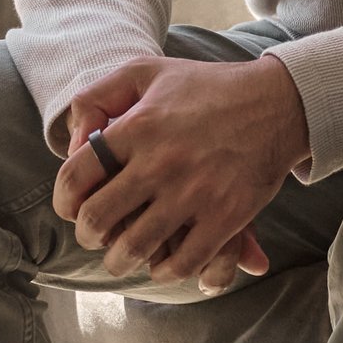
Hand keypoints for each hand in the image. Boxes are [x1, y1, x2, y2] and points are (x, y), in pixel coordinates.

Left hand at [53, 54, 308, 289]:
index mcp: (137, 126)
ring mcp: (194, 193)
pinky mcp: (225, 216)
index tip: (72, 209)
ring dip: (119, 261)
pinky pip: (182, 261)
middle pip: (99, 218)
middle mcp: (161, 162)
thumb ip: (98, 96)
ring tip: (121, 258)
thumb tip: (74, 141)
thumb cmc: (206, 87)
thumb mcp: (146, 71)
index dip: (65, 200)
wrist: (277, 102)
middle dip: (89, 235)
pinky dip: (165, 271)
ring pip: (135, 247)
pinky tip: (162, 264)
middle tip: (95, 237)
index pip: (75, 175)